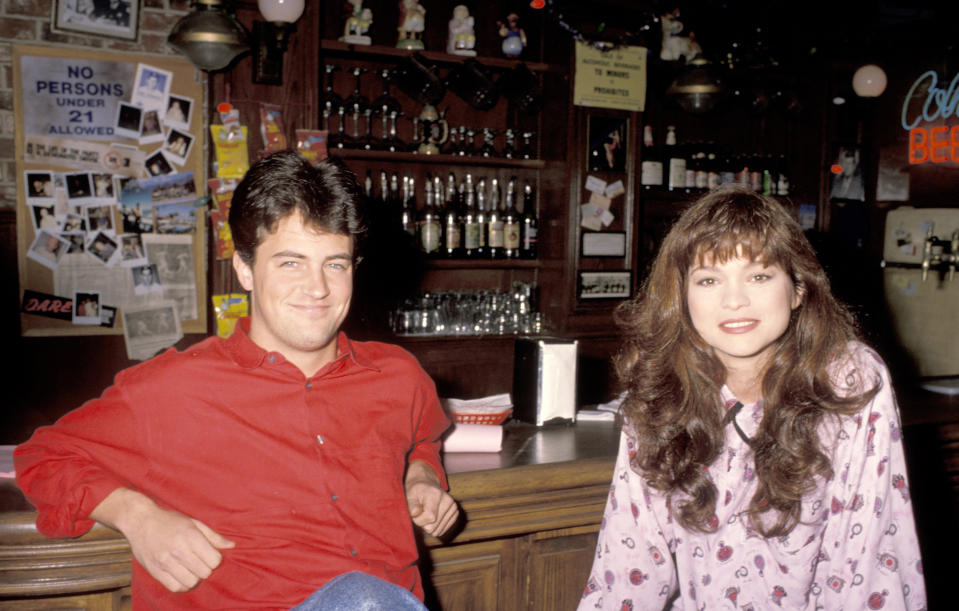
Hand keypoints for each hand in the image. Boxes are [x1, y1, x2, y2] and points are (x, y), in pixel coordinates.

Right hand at [91, 488, 234, 591]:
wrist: (140, 521)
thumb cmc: (170, 521)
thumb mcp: (194, 523)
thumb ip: (213, 536)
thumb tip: (231, 546)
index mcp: (190, 536)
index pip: (214, 560)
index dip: (216, 559)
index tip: (210, 554)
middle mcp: (178, 550)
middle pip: (205, 573)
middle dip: (207, 569)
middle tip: (201, 562)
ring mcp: (165, 562)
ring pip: (191, 583)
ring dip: (195, 578)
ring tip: (192, 569)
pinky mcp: (155, 571)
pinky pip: (175, 587)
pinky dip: (182, 585)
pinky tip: (182, 575)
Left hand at [405, 460, 459, 537]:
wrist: (427, 486)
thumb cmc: (416, 492)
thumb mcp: (409, 495)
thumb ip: (411, 505)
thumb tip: (414, 513)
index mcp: (437, 494)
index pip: (430, 518)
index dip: (418, 520)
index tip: (414, 514)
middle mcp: (448, 500)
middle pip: (434, 527)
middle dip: (423, 524)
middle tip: (420, 513)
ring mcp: (453, 508)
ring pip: (438, 531)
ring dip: (429, 526)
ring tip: (426, 514)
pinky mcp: (455, 514)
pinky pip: (442, 531)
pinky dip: (435, 527)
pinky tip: (433, 517)